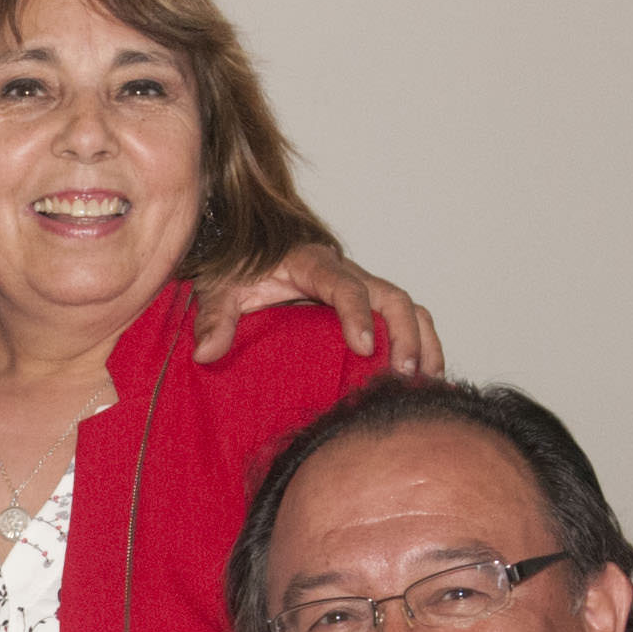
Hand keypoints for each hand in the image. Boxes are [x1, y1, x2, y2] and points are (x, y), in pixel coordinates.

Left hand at [192, 243, 444, 375]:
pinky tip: (422, 377)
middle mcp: (344, 272)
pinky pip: (401, 318)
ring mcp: (359, 287)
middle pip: (390, 296)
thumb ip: (213, 317)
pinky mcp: (363, 304)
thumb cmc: (234, 268)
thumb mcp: (219, 288)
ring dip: (422, 341)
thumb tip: (205, 352)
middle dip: (404, 334)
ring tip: (426, 381)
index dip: (357, 315)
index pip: (345, 286)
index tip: (363, 347)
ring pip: (406, 307)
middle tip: (404, 373)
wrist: (242, 250)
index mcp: (313, 264)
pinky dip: (419, 343)